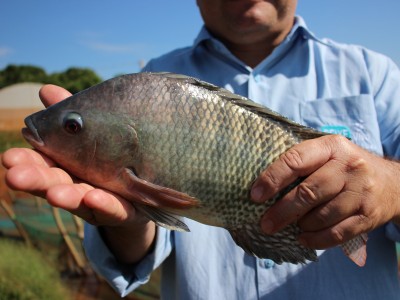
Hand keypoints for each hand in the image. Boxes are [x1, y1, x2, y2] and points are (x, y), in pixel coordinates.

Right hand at [2, 85, 154, 262]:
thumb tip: (46, 89)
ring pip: (81, 199)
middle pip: (55, 183)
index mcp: (69, 165)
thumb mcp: (95, 134)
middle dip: (37, 180)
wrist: (148, 186)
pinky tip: (93, 198)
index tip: (9, 158)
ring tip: (54, 194)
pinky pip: (115, 208)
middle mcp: (79, 185)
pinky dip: (104, 204)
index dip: (27, 161)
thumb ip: (73, 115)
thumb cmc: (113, 156)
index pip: (43, 162)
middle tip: (16, 177)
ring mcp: (100, 200)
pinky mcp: (124, 211)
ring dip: (66, 197)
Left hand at [251, 135, 399, 249]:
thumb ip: (301, 163)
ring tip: (289, 227)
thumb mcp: (328, 153)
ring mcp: (361, 192)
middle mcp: (348, 167)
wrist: (393, 183)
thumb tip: (263, 186)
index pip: (296, 160)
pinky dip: (317, 239)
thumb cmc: (346, 167)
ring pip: (322, 215)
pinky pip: (338, 233)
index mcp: (331, 147)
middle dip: (282, 211)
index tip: (255, 195)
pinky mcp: (368, 215)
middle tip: (265, 223)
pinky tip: (304, 239)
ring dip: (301, 225)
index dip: (273, 178)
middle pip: (308, 192)